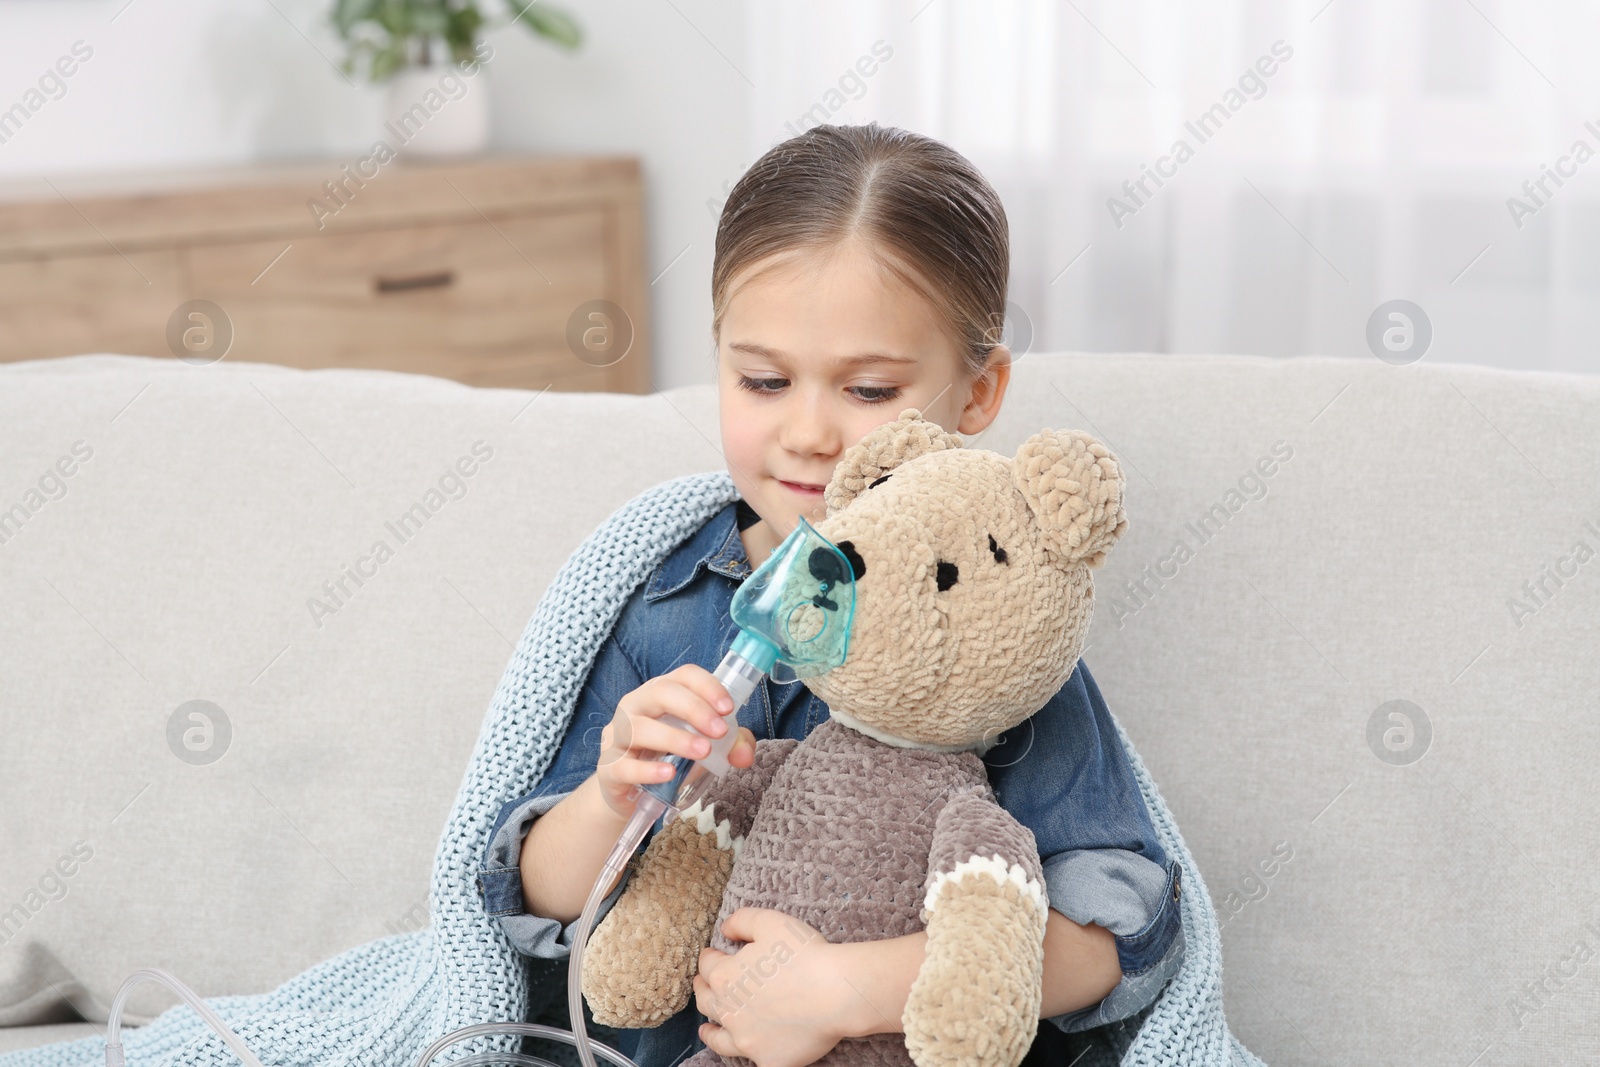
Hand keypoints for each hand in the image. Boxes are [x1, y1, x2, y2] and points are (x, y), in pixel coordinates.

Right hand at [595, 664, 756, 816]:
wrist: (631, 795)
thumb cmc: (668, 759)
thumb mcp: (703, 748)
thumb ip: (730, 745)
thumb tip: (745, 753)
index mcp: (661, 693)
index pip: (684, 676)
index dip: (707, 686)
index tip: (728, 708)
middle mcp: (636, 706)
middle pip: (660, 692)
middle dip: (693, 708)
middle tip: (719, 730)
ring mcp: (618, 735)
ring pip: (640, 727)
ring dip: (675, 738)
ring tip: (702, 751)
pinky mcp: (609, 767)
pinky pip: (625, 766)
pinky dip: (648, 769)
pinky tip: (669, 773)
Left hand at [694, 908, 853, 1066]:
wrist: (837, 992)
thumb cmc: (806, 954)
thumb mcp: (770, 922)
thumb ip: (741, 921)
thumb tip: (724, 929)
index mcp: (726, 977)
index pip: (707, 965)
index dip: (710, 957)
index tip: (713, 955)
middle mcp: (729, 1012)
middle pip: (706, 1001)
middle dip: (704, 990)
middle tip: (704, 985)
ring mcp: (747, 1040)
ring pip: (718, 1038)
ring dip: (710, 1031)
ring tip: (706, 1029)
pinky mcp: (768, 1060)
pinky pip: (751, 1061)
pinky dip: (746, 1054)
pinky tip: (744, 1050)